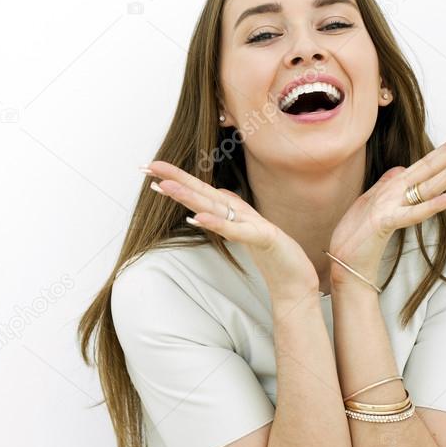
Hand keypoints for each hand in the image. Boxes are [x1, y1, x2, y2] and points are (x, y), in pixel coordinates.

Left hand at [142, 161, 319, 304]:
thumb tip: (218, 195)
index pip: (198, 192)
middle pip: (201, 192)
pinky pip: (235, 231)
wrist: (296, 280)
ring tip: (165, 186)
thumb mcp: (246, 232)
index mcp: (232, 212)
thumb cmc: (273, 255)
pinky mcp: (261, 238)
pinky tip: (198, 218)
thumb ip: (231, 213)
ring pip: (214, 206)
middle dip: (175, 178)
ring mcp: (250, 224)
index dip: (175, 180)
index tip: (149, 170)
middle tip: (149, 166)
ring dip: (189, 196)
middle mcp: (238, 213)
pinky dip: (216, 223)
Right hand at [328, 133, 445, 286]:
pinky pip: (412, 214)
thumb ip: (386, 184)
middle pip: (429, 168)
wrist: (343, 261)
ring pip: (426, 186)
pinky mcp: (383, 222)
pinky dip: (432, 205)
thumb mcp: (371, 203)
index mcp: (393, 188)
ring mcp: (388, 205)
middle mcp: (393, 192)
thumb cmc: (357, 234)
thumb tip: (401, 169)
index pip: (425, 165)